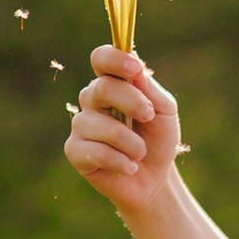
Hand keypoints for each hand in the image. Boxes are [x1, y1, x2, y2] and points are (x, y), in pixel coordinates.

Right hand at [65, 46, 181, 216]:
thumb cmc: (158, 140)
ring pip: (99, 124)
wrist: (155, 179)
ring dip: (130, 142)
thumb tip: (135, 69)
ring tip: (140, 153)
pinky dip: (118, 161)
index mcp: (112, 84)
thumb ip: (150, 90)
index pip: (101, 59)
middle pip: (101, 88)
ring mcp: (81, 125)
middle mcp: (92, 100)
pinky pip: (94, 151)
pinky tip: (128, 167)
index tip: (135, 70)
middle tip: (148, 117)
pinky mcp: (74, 151)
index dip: (115, 60)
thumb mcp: (164, 112)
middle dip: (131, 103)